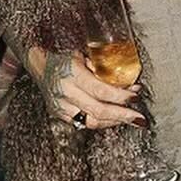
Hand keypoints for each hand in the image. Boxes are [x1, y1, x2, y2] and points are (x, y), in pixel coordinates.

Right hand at [28, 46, 147, 129]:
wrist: (40, 64)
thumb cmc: (66, 57)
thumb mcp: (85, 56)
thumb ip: (103, 70)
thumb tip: (129, 83)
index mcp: (72, 73)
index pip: (101, 90)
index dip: (121, 96)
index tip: (136, 96)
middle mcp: (65, 91)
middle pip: (98, 110)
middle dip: (122, 115)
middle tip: (140, 118)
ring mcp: (60, 106)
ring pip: (92, 121)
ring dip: (114, 122)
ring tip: (130, 119)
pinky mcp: (59, 115)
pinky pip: (84, 124)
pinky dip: (102, 122)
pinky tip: (114, 119)